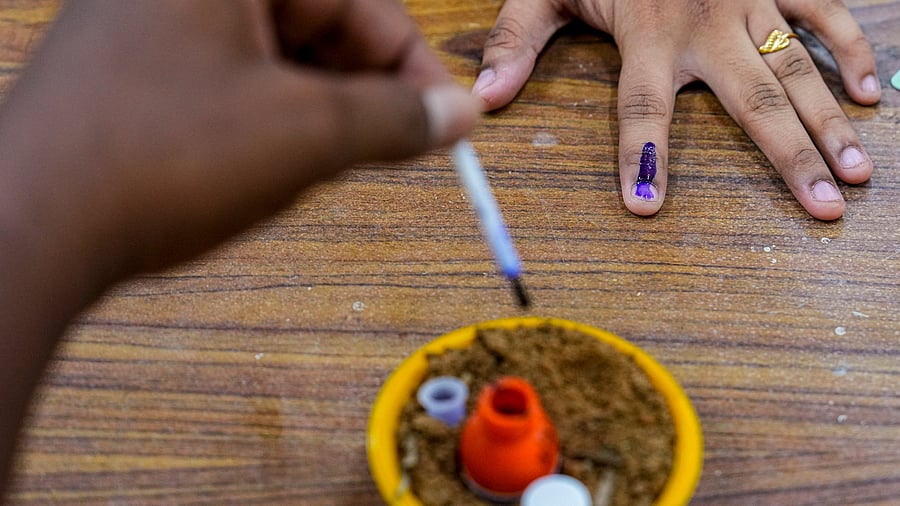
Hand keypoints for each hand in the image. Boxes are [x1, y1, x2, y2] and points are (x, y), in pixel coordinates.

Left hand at [0, 0, 478, 493]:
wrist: (27, 226)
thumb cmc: (155, 161)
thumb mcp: (306, 137)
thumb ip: (394, 118)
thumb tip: (456, 113)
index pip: (360, 2)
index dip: (414, 67)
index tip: (446, 120)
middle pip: (318, 21)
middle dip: (361, 88)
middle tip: (389, 146)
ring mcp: (154, 21)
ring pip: (275, 54)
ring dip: (315, 107)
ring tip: (318, 163)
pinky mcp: (135, 66)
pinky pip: (230, 77)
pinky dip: (266, 115)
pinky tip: (265, 161)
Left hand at [473, 0, 879, 219]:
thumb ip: (515, 41)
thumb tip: (486, 100)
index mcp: (646, 31)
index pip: (643, 107)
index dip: (643, 157)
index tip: (647, 207)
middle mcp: (705, 23)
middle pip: (752, 101)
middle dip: (790, 157)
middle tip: (823, 208)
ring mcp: (748, 1)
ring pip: (796, 68)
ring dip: (830, 121)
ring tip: (860, 173)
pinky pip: (821, 13)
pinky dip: (847, 51)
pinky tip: (869, 96)